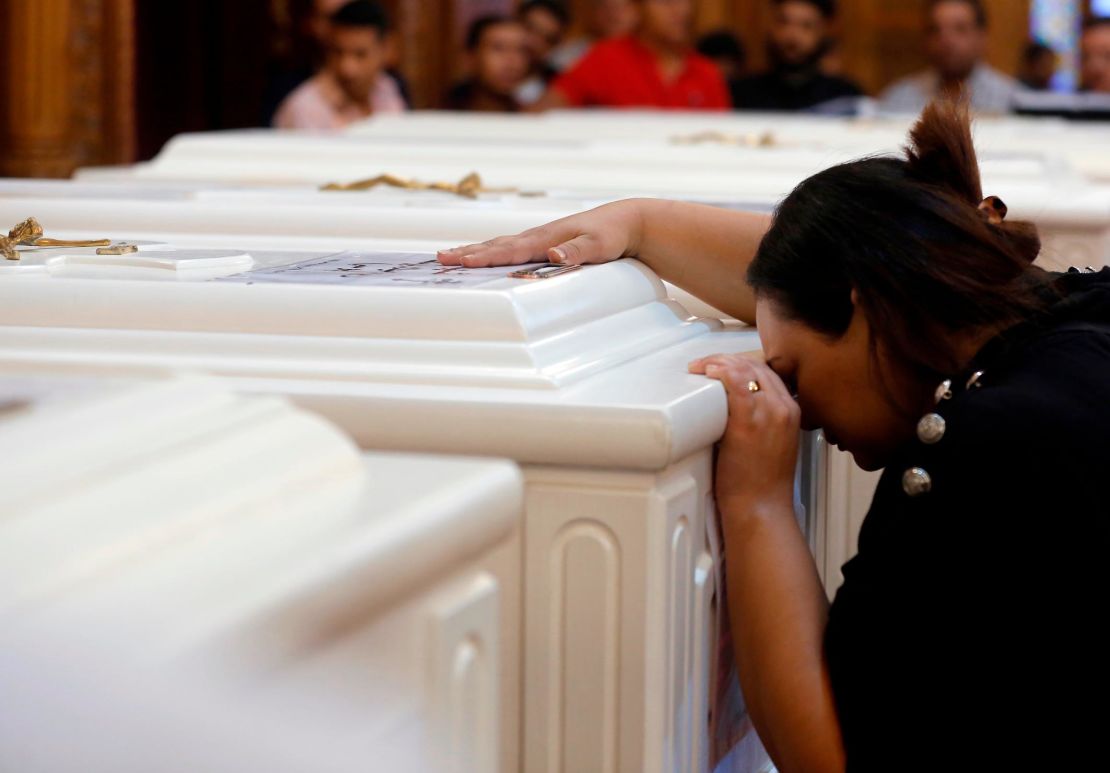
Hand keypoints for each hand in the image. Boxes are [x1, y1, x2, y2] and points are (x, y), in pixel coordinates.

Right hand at [437, 200, 641, 267]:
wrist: (625, 221)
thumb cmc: (613, 235)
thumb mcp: (600, 246)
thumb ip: (577, 251)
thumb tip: (553, 254)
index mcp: (546, 238)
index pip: (510, 250)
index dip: (485, 257)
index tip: (462, 262)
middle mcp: (537, 237)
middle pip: (495, 246)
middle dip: (467, 253)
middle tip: (439, 259)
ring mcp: (538, 239)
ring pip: (498, 245)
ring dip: (473, 251)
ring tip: (448, 256)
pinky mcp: (542, 243)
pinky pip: (508, 248)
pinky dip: (489, 251)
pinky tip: (480, 256)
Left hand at [689, 353, 799, 513]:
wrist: (761, 508)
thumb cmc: (761, 484)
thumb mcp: (771, 445)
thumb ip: (761, 422)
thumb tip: (734, 409)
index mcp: (792, 412)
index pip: (768, 374)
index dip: (742, 365)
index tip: (723, 366)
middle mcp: (783, 408)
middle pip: (756, 367)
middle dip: (728, 360)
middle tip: (706, 365)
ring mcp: (768, 413)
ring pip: (744, 370)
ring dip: (719, 363)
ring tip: (701, 367)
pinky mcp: (747, 422)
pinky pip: (734, 383)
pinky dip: (720, 372)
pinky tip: (707, 372)